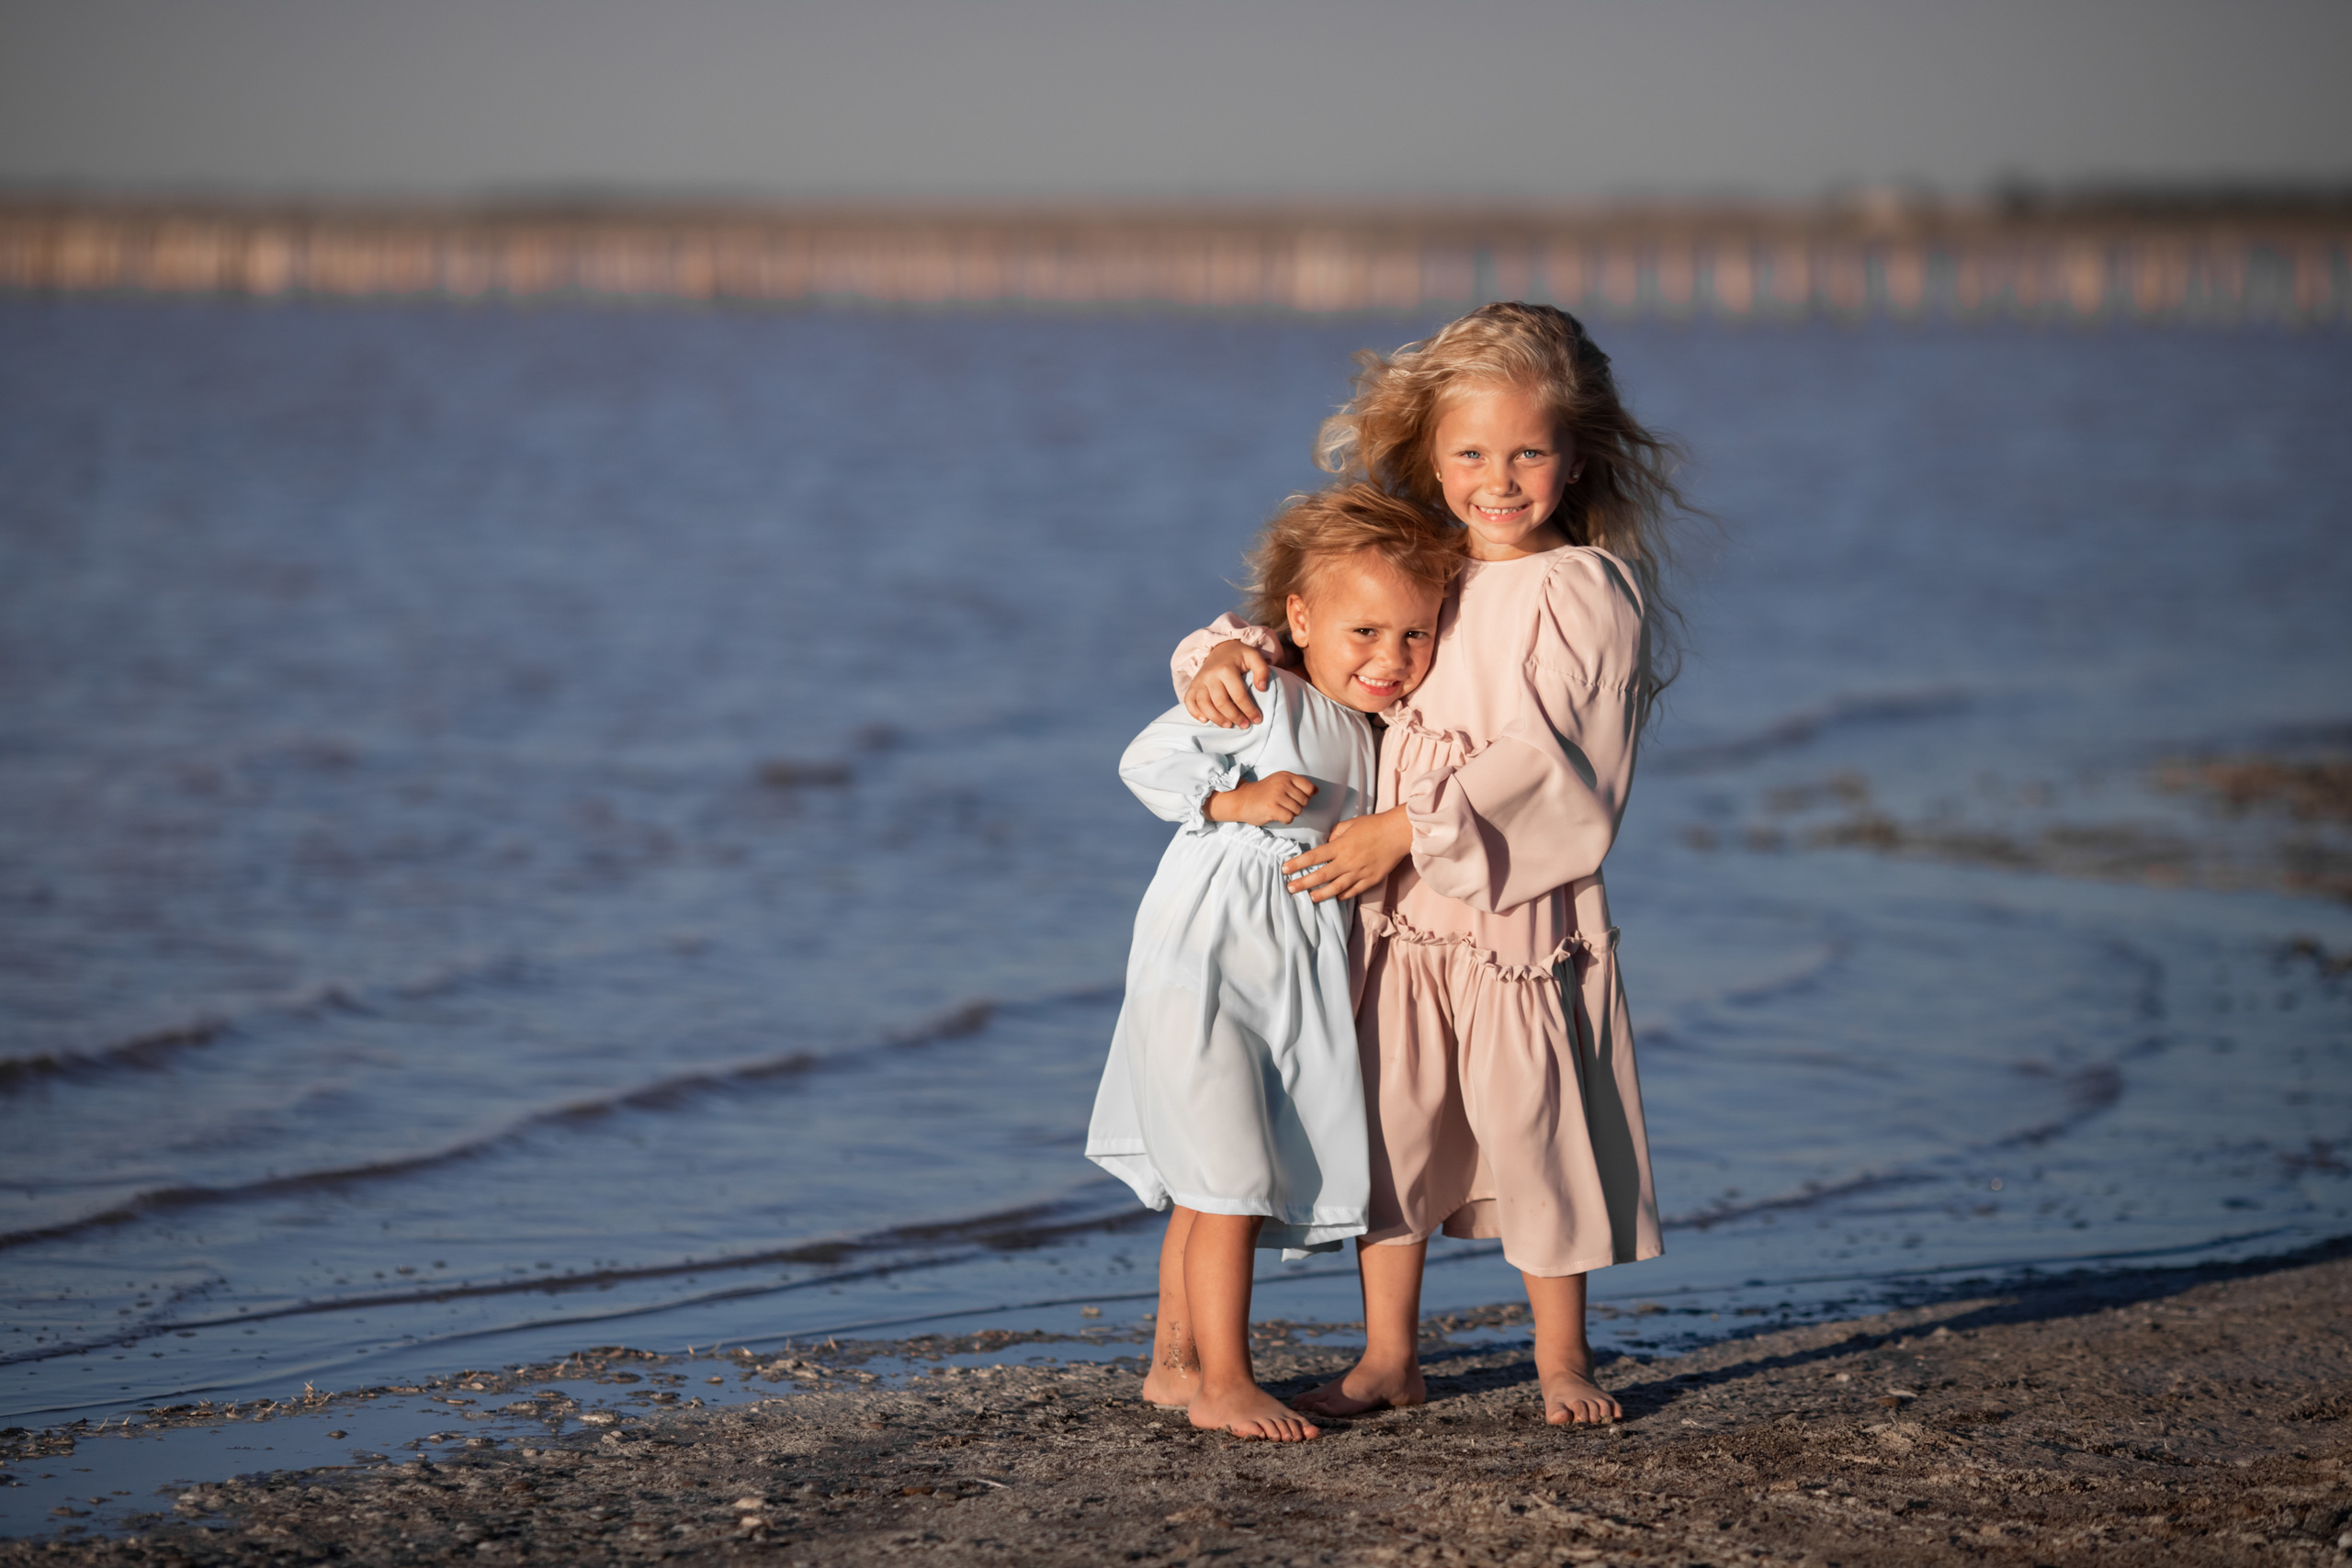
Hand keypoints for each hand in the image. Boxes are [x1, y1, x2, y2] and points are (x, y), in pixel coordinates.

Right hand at [1183, 640, 1272, 728]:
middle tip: (1244, 725)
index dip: (1249, 710)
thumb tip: (1262, 688)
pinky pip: (1189, 701)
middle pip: (1221, 703)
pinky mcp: (1192, 686)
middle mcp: (1210, 675)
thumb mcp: (1254, 657)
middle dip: (1234, 717)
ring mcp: (1199, 681)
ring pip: (1204, 705)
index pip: (1238, 695)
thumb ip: (1262, 670)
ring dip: (1217, 719)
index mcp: (1226, 669)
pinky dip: (1195, 712)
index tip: (1257, 719)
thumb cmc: (1239, 656)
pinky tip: (1205, 720)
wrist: (1220, 648)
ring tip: (1229, 725)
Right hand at [1208, 771, 1316, 826]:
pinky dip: (1285, 820)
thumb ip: (1298, 785)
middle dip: (1297, 806)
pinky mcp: (1272, 808)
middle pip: (1305, 801)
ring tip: (1279, 809)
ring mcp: (1277, 795)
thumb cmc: (1263, 793)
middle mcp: (1282, 783)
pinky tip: (1276, 815)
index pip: (1309, 787)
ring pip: (1298, 811)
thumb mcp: (1281, 783)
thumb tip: (1317, 790)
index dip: (1306, 796)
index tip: (1294, 798)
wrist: (1242, 799)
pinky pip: (1290, 818)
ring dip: (1290, 813)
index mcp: (1286, 776)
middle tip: (1283, 804)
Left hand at [1282, 807, 1411, 902]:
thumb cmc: (1374, 825)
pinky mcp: (1371, 880)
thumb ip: (1335, 834)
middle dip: (1303, 883)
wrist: (1398, 833)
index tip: (1285, 869)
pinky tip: (1335, 898)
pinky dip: (1343, 895)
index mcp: (1340, 846)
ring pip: (1336, 888)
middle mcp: (1347, 861)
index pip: (1313, 857)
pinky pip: (1354, 891)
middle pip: (1321, 876)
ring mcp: (1359, 872)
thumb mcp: (1350, 823)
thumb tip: (1327, 843)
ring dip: (1321, 894)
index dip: (1297, 864)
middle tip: (1290, 888)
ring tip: (1310, 898)